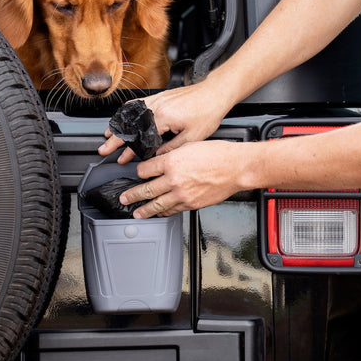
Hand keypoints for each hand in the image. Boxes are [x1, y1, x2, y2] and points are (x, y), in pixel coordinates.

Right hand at [98, 79, 230, 162]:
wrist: (215, 93)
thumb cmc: (207, 112)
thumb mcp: (192, 137)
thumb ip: (171, 148)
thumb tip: (156, 157)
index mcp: (163, 118)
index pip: (139, 138)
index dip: (129, 151)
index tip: (122, 159)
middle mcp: (157, 106)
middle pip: (130, 125)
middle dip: (115, 138)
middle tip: (104, 148)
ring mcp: (158, 99)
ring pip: (131, 113)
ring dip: (119, 124)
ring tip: (109, 134)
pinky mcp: (161, 95)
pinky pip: (139, 103)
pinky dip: (128, 111)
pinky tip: (124, 115)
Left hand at [118, 139, 252, 217]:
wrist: (236, 168)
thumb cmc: (218, 154)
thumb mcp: (189, 146)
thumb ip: (172, 155)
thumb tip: (161, 161)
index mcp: (171, 161)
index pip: (145, 169)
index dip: (139, 171)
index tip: (137, 173)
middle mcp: (174, 179)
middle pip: (146, 189)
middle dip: (132, 195)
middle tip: (124, 198)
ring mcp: (182, 194)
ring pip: (157, 204)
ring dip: (144, 209)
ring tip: (136, 213)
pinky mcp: (191, 204)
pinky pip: (173, 210)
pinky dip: (164, 212)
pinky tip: (159, 213)